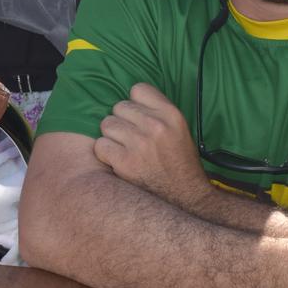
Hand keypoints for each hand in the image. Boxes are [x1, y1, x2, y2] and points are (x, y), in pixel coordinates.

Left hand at [94, 83, 211, 209]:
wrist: (186, 198)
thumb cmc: (179, 162)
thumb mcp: (179, 129)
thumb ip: (156, 111)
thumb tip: (127, 98)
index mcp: (171, 114)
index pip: (138, 89)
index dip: (136, 104)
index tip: (140, 117)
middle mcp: (155, 125)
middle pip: (119, 107)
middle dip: (123, 121)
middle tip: (133, 138)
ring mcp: (139, 144)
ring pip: (106, 124)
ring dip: (112, 137)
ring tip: (127, 149)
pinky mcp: (125, 162)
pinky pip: (100, 146)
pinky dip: (106, 154)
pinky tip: (120, 161)